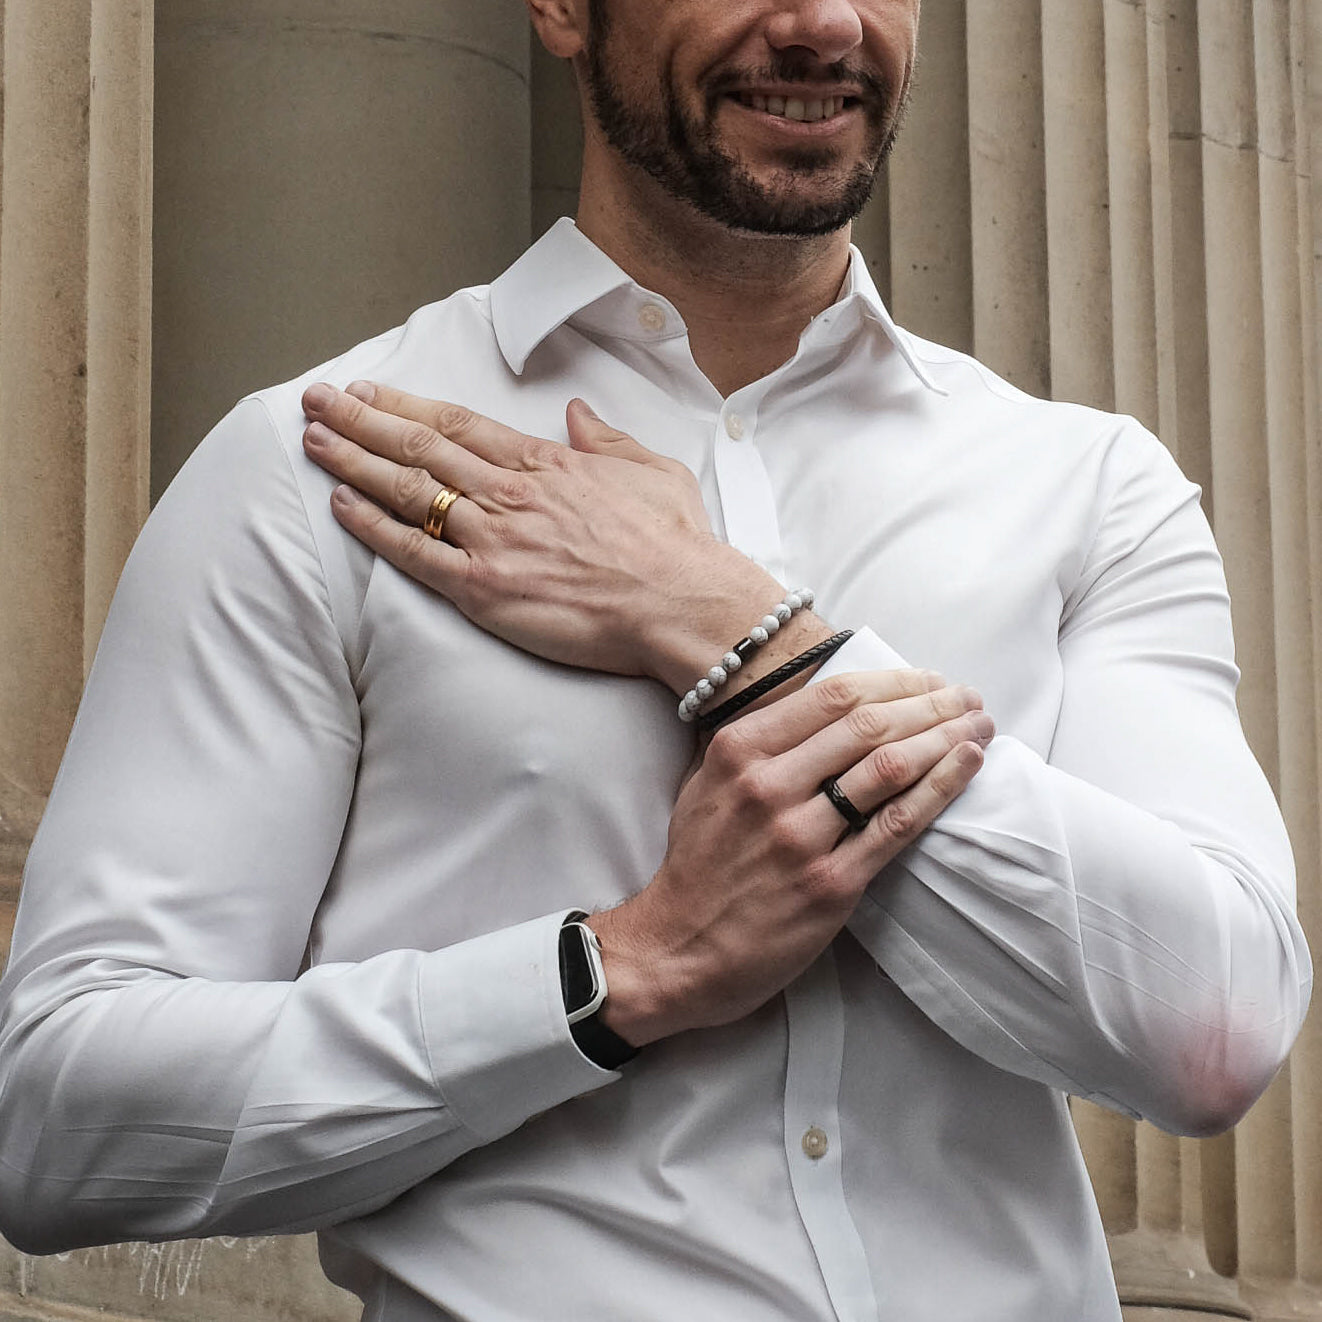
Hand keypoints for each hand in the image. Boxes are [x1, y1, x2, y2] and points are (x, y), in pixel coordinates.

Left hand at [300, 382, 784, 690]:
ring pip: (406, 491)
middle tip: (316, 401)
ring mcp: (492, 539)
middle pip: (417, 446)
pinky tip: (342, 505)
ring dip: (353, 462)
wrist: (681, 602)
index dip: (405, 405)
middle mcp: (508, 493)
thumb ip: (606, 439)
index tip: (369, 392)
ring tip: (313, 442)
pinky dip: (374, 527)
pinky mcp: (484, 590)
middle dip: (359, 420)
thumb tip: (578, 412)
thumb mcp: (653, 470)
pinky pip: (414, 554)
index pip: (456, 423)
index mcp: (544, 463)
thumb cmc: (674, 543)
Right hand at [589, 669, 995, 1044]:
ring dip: (946, 739)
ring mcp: (800, 836)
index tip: (927, 679)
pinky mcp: (830, 884)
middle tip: (968, 696)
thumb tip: (825, 706)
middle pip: (869, 726)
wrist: (679, 949)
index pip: (832, 697)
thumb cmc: (699, 864)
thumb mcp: (707, 783)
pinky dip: (940, 789)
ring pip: (890, 768)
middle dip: (931, 704)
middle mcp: (768, 785)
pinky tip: (967, 765)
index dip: (892, 682)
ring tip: (979, 726)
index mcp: (739, 750)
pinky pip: (898, 825)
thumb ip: (758, 742)